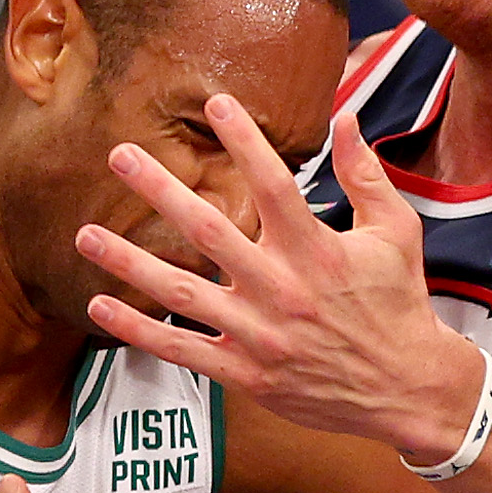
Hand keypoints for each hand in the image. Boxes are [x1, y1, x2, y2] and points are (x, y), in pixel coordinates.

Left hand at [75, 99, 482, 463]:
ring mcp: (259, 334)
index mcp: (317, 250)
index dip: (244, 141)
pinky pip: (181, 348)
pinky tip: (100, 304)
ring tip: (84, 234)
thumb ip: (365, 174)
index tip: (214, 103)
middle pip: (209, 231)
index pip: (273, 184)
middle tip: (119, 154)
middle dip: (160, 189)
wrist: (408, 389)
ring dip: (128, 261)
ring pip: (181, 292)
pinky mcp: (246, 373)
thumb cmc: (400, 303)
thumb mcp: (396, 232)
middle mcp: (282, 289)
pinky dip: (137, 329)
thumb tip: (345, 117)